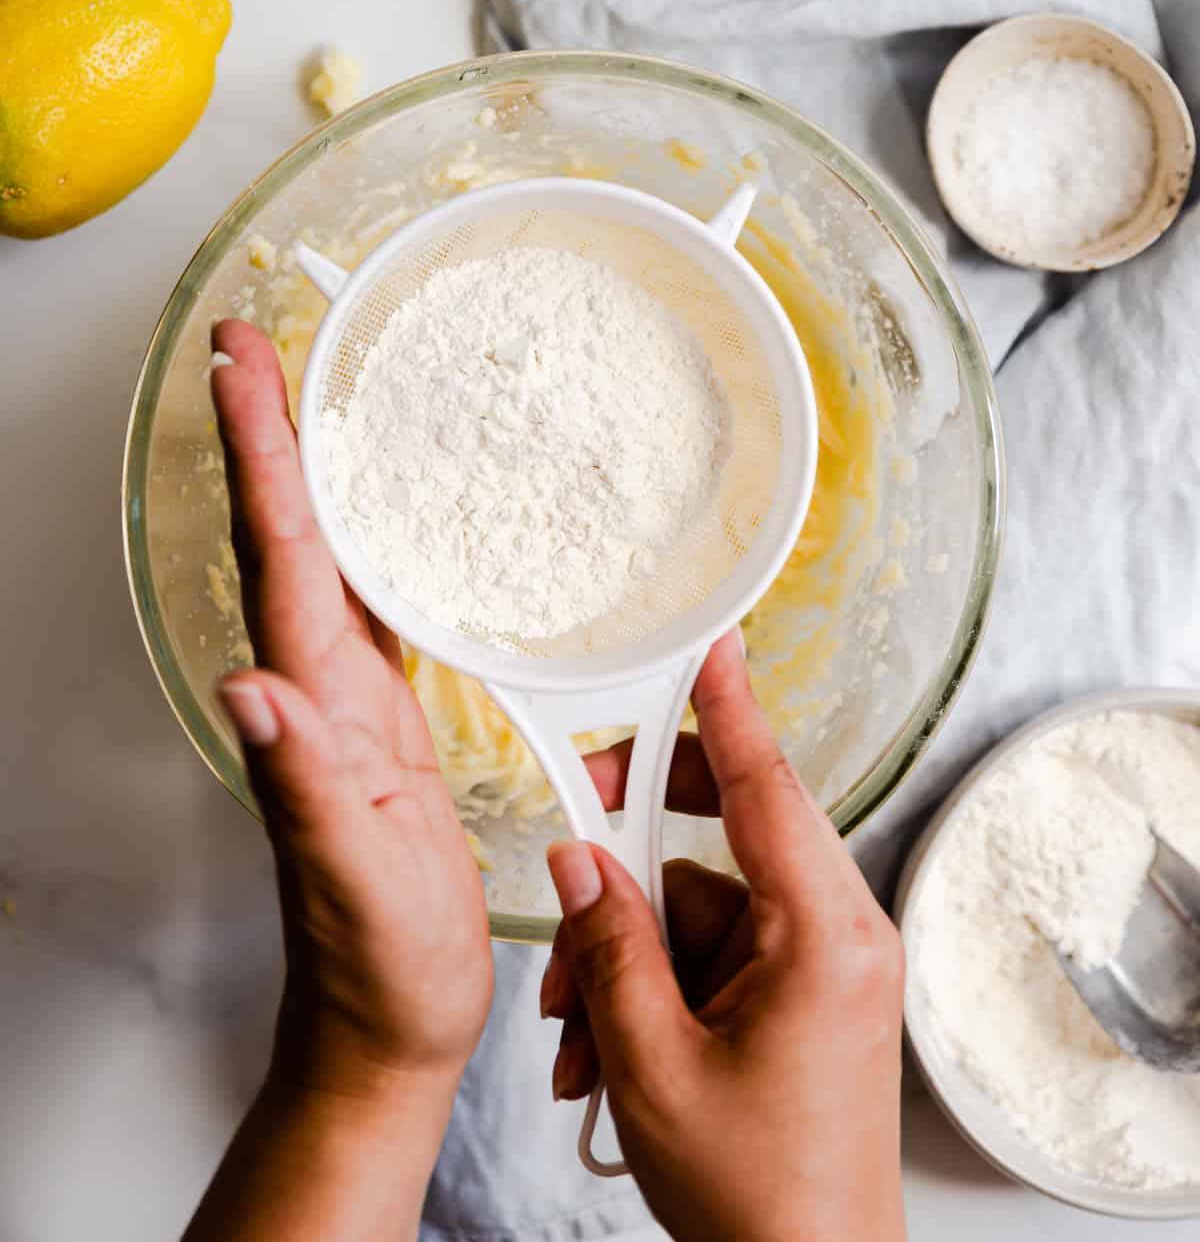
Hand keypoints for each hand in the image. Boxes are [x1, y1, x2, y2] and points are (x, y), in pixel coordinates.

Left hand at [188, 320, 492, 1240]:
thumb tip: (247, 689)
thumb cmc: (375, 963)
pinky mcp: (386, 721)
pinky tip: (390, 517)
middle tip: (256, 346)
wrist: (387, 1023)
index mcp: (313, 703)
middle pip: (289, 534)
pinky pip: (375, 602)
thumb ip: (302, 785)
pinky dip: (370, 538)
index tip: (239, 368)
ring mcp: (350, 702)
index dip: (263, 456)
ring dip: (310, 473)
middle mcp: (319, 686)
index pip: (280, 555)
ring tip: (311, 397)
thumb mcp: (351, 879)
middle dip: (270, 434)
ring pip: (325, 558)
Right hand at [541, 631, 905, 1241]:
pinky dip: (653, 987)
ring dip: (626, 956)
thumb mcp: (654, 1066)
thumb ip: (611, 946)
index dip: (729, 708)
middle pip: (721, 840)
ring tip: (575, 1038)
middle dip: (630, 865)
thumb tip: (579, 859)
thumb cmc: (757, 1200)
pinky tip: (603, 1053)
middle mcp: (838, 935)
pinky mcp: (805, 997)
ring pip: (700, 907)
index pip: (766, 788)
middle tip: (571, 855)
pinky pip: (713, 953)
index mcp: (823, 937)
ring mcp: (824, 967)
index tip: (712, 646)